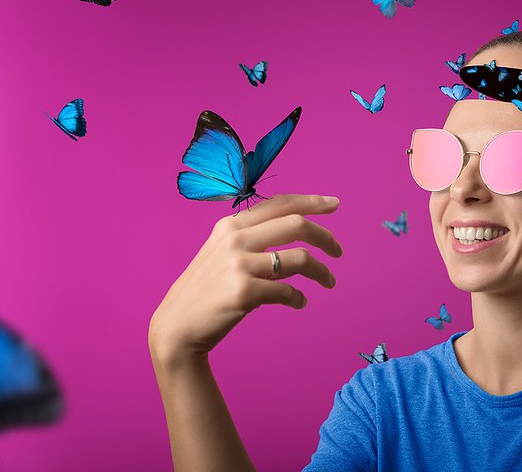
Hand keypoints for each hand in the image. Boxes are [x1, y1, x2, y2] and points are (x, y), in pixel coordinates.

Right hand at [148, 194, 342, 366]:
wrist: (177, 326)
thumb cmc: (206, 290)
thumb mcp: (221, 251)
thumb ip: (251, 236)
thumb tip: (294, 226)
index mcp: (231, 225)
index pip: (280, 203)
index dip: (311, 201)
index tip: (334, 204)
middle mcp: (235, 239)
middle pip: (297, 225)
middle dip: (326, 237)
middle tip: (339, 251)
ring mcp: (238, 265)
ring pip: (300, 259)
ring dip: (321, 272)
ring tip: (329, 282)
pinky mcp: (243, 292)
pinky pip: (288, 291)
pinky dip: (299, 298)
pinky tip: (300, 302)